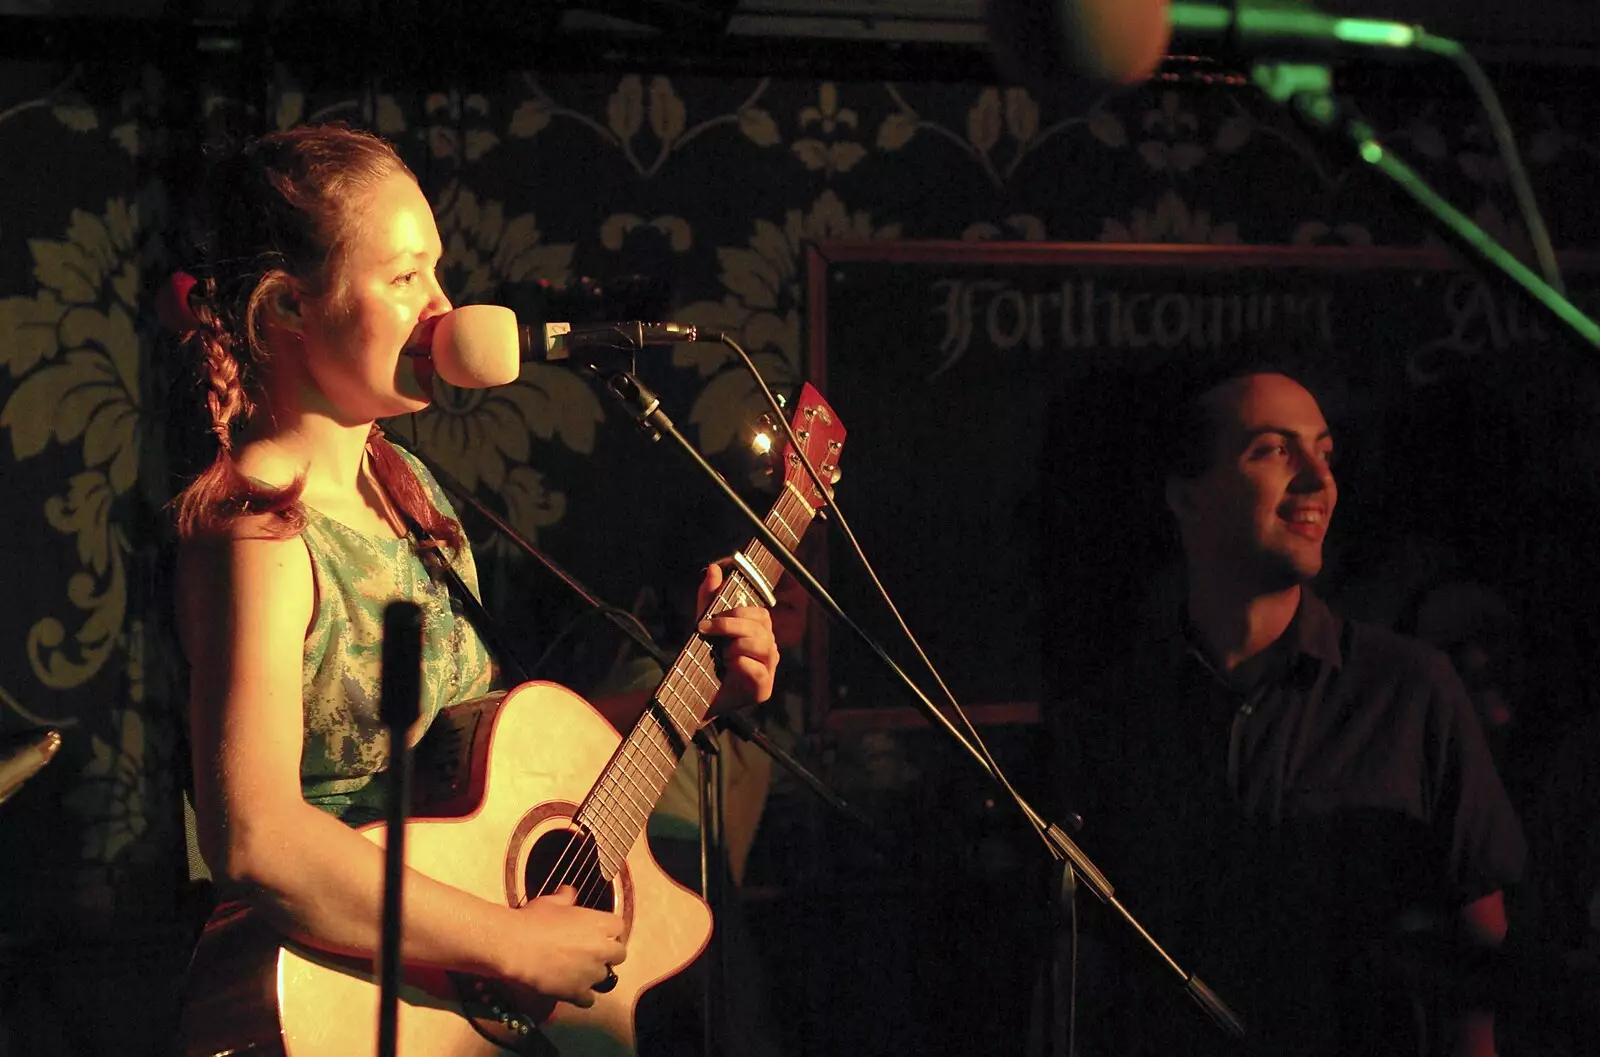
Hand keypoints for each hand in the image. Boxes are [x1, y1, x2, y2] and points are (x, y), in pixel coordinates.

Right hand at [503, 885, 625, 1006]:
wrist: (516, 946)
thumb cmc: (534, 919)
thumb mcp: (551, 902)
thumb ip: (566, 897)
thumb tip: (569, 891)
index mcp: (600, 923)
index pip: (619, 926)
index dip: (608, 929)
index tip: (597, 931)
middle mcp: (602, 949)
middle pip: (619, 954)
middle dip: (608, 953)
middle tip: (591, 952)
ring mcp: (591, 972)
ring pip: (606, 977)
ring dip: (595, 974)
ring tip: (578, 971)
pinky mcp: (578, 991)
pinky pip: (589, 999)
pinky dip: (582, 996)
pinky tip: (571, 989)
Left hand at [696, 562, 779, 713]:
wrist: (694, 692)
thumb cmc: (705, 658)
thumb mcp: (704, 624)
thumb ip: (710, 597)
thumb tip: (714, 568)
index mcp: (760, 633)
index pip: (761, 614)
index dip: (737, 612)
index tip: (708, 621)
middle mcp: (769, 650)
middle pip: (762, 628)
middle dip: (731, 626)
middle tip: (706, 631)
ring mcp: (768, 670)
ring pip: (764, 646)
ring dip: (737, 646)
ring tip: (722, 654)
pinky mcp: (763, 689)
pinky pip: (758, 671)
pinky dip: (741, 665)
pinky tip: (729, 667)